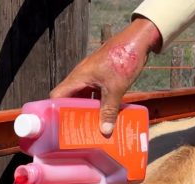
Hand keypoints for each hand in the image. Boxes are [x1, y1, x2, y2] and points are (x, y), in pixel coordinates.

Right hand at [50, 18, 162, 135]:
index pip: (57, 96)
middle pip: (69, 99)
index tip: (60, 126)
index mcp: (77, 78)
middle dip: (72, 115)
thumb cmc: (123, 59)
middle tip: (77, 131)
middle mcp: (80, 77)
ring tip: (90, 126)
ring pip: (83, 97)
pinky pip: (94, 93)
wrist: (138, 40)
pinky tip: (104, 115)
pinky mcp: (101, 76)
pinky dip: (97, 104)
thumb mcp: (116, 89)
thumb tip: (105, 131)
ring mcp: (91, 77)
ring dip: (86, 110)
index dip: (56, 111)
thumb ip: (109, 110)